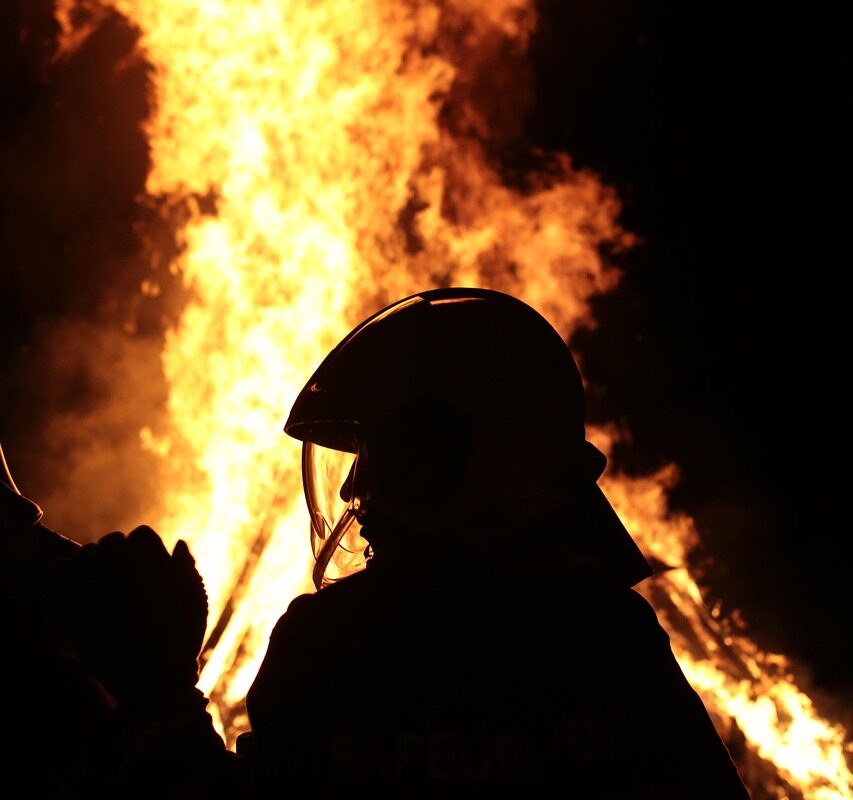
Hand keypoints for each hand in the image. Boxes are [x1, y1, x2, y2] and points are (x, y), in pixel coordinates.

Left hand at [51, 525, 208, 706]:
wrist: (151, 678)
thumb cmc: (179, 638)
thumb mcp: (195, 598)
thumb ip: (185, 566)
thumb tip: (178, 542)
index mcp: (151, 556)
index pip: (142, 535)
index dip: (145, 553)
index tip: (147, 571)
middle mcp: (120, 560)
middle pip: (113, 542)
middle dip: (118, 557)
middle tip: (124, 583)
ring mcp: (91, 578)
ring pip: (86, 554)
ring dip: (92, 565)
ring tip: (101, 589)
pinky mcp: (69, 599)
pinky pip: (57, 573)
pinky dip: (63, 576)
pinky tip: (75, 591)